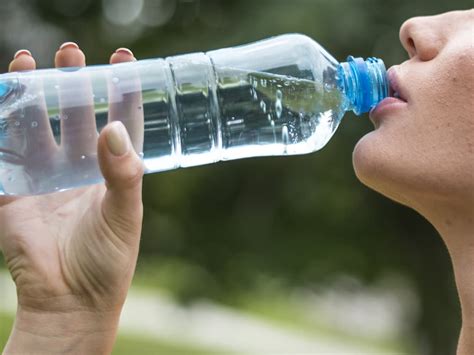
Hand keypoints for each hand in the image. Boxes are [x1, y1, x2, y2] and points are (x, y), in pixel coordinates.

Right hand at [0, 43, 143, 353]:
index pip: (120, 120)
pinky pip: (4, 150)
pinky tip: (0, 95)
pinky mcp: (14, 190)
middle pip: (75, 114)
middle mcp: (80, 167)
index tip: (123, 59)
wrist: (72, 298)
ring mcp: (45, 176)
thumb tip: (114, 127)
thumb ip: (123, 171)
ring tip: (30, 61)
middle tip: (72, 52)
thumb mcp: (125, 213)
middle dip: (73, 82)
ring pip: (37, 124)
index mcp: (112, 170)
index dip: (122, 90)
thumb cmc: (108, 258)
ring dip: (32, 94)